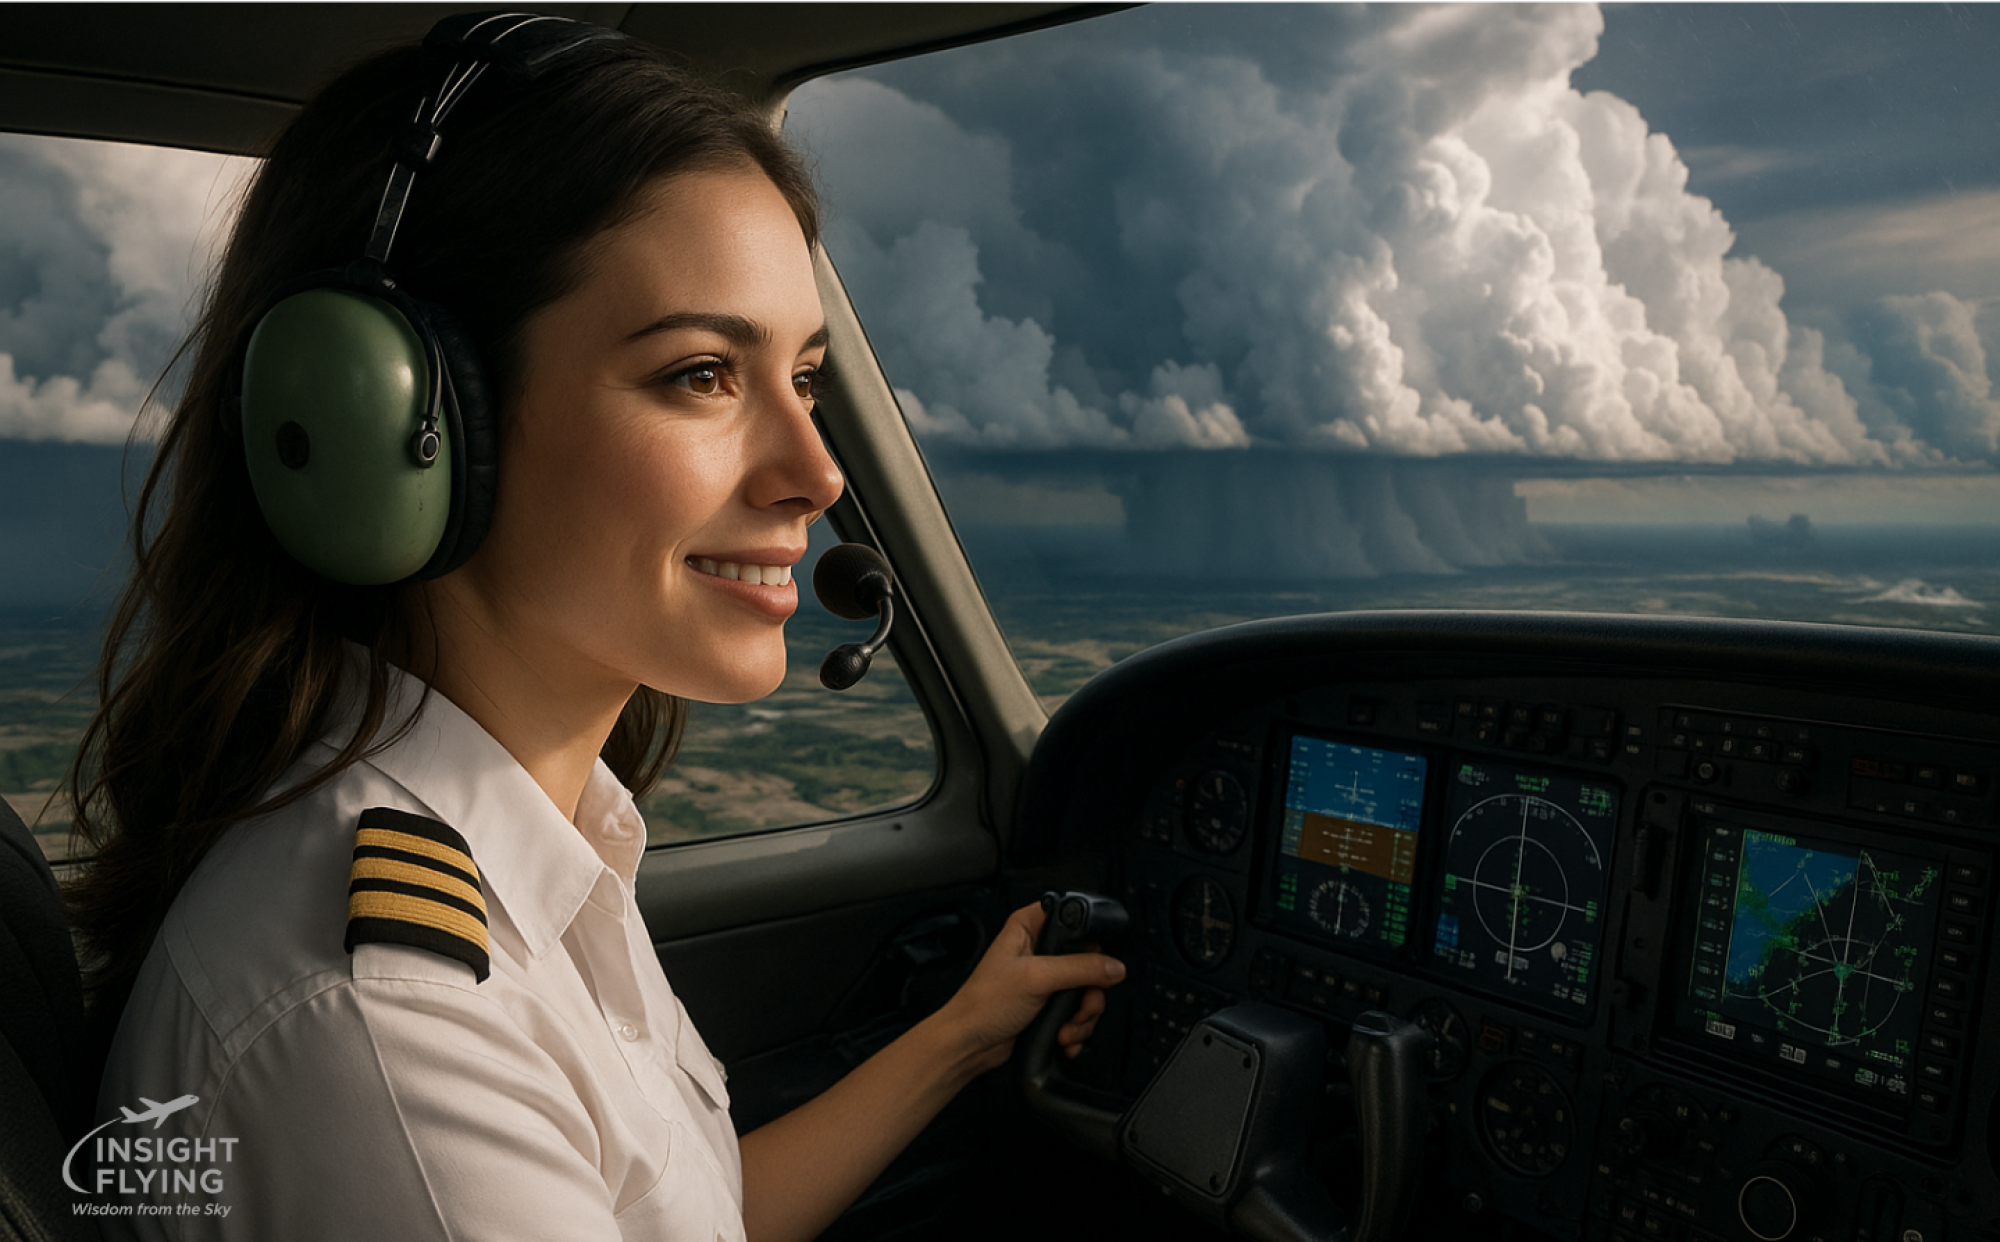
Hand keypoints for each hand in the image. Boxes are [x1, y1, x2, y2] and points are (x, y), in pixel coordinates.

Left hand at [934, 901, 1125, 1074]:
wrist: (970, 1044)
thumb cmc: (984, 1004)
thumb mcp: (1036, 978)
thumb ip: (1080, 968)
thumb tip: (1113, 966)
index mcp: (1030, 927)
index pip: (1074, 919)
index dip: (1089, 939)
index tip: (1093, 961)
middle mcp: (1039, 949)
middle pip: (1088, 961)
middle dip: (1090, 992)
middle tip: (1081, 1006)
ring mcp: (1045, 979)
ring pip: (1087, 991)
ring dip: (1083, 1016)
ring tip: (1067, 1028)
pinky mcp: (1048, 1005)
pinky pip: (1077, 1013)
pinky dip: (1076, 1029)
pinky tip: (1063, 1037)